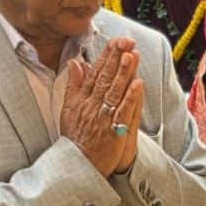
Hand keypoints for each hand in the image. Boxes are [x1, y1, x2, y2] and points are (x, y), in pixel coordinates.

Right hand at [59, 37, 137, 177]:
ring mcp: (103, 118)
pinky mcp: (113, 132)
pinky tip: (138, 83)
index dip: (106, 56)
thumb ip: (73, 85)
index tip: (116, 41)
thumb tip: (76, 63)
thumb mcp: (68, 109)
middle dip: (117, 58)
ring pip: (114, 91)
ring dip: (124, 72)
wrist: (77, 165)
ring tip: (132, 54)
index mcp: (83, 99)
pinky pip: (122, 112)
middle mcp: (92, 106)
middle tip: (126, 40)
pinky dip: (130, 97)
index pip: (95, 73)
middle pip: (106, 78)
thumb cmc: (75, 138)